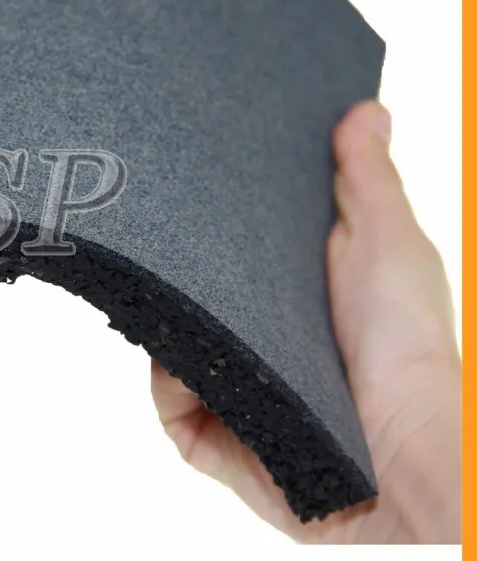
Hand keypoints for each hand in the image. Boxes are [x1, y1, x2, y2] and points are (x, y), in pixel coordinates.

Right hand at [153, 100, 460, 542]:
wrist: (394, 451)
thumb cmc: (403, 344)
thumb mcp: (389, 242)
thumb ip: (368, 179)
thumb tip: (363, 109)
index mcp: (291, 290)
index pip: (231, 244)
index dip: (209, 213)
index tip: (186, 172)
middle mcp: (257, 335)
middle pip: (192, 290)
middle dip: (174, 266)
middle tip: (156, 227)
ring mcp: (231, 382)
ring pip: (169, 338)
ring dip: (174, 324)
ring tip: (181, 301)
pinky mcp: (208, 430)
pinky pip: (166, 393)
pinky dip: (173, 379)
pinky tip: (195, 365)